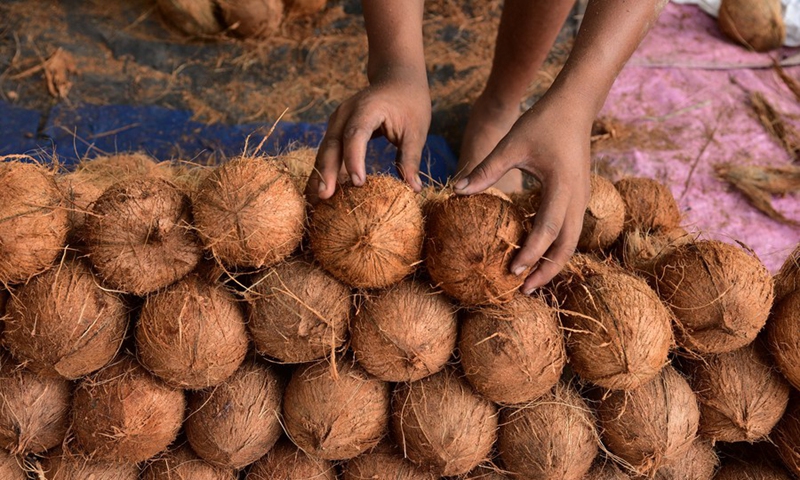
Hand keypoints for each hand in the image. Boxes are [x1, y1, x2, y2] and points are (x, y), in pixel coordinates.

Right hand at [306, 67, 430, 202]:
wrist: (396, 79)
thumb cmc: (410, 103)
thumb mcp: (416, 130)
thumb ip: (410, 159)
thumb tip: (414, 190)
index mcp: (367, 108)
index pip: (356, 135)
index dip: (354, 159)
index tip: (358, 183)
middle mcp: (345, 113)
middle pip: (332, 144)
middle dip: (326, 172)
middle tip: (324, 197)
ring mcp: (337, 121)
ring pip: (325, 150)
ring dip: (320, 175)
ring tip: (315, 201)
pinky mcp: (336, 130)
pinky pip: (328, 152)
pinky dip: (325, 171)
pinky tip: (321, 192)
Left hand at [454, 93, 592, 292]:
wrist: (575, 104)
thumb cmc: (542, 121)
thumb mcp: (512, 143)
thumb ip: (486, 169)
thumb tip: (457, 190)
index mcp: (561, 187)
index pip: (547, 230)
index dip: (531, 254)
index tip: (512, 272)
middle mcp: (577, 198)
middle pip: (567, 246)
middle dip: (546, 271)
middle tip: (523, 290)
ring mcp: (582, 198)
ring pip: (571, 241)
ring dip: (552, 262)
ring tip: (530, 280)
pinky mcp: (578, 196)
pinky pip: (569, 229)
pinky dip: (555, 246)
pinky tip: (535, 253)